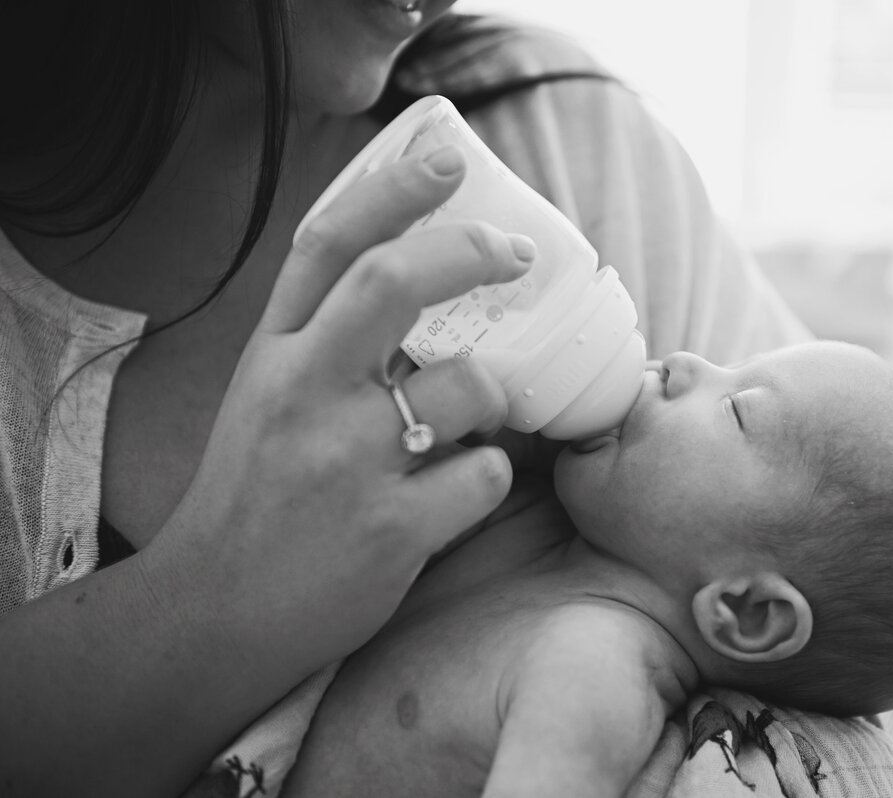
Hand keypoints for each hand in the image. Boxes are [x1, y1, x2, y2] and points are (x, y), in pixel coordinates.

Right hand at [145, 144, 533, 676]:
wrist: (213, 611)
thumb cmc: (256, 493)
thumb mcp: (268, 396)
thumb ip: (329, 338)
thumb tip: (426, 278)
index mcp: (273, 354)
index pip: (328, 244)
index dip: (393, 189)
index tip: (447, 159)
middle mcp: (304, 393)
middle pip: (392, 283)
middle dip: (469, 250)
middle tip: (517, 251)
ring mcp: (346, 462)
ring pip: (470, 386)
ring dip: (490, 401)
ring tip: (461, 431)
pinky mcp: (391, 529)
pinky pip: (487, 473)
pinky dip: (487, 478)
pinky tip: (448, 498)